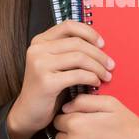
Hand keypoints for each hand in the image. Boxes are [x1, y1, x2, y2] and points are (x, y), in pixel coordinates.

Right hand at [7, 20, 112, 138]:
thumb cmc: (47, 89)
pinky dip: (91, 78)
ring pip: (79, 58)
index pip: (69, 26)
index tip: (102, 44)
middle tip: (110, 65)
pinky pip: (77, 75)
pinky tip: (95, 83)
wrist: (28, 113)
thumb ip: (68, 51)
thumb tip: (98, 44)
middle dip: (99, 54)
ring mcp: (40, 65)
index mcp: (40, 41)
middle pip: (77, 43)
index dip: (89, 33)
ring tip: (106, 75)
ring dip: (98, 67)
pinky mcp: (46, 82)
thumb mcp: (54, 64)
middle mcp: (37, 50)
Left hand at [52, 93, 138, 138]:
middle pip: (60, 138)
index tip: (84, 126)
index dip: (71, 122)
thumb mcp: (110, 104)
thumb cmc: (129, 128)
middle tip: (92, 138)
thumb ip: (84, 100)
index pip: (59, 121)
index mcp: (75, 123)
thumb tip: (65, 107)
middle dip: (71, 137)